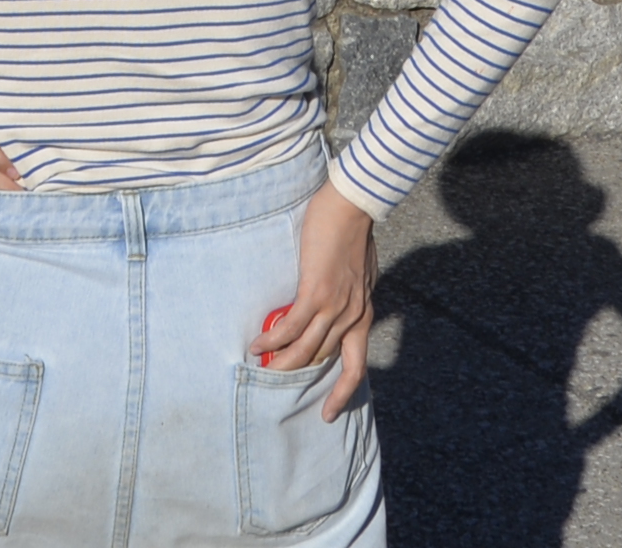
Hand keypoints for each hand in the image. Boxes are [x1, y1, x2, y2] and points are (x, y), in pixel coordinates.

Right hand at [260, 181, 378, 420]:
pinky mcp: (315, 292)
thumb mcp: (360, 275)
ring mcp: (335, 307)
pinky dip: (272, 339)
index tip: (330, 412)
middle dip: (299, 379)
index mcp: (364, 315)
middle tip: (276, 390)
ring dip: (281, 364)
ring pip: (305, 350)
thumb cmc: (354, 234)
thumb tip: (333, 307)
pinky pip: (290, 326)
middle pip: (323, 362)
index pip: (357, 365)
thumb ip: (350, 296)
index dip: (343, 392)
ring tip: (261, 372)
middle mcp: (352, 317)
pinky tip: (257, 344)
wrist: (353, 207)